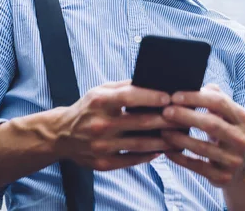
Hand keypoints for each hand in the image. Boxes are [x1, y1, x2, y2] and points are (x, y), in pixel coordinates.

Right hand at [54, 80, 178, 170]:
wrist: (61, 135)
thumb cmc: (88, 108)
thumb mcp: (100, 91)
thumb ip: (125, 86)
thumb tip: (154, 81)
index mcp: (99, 102)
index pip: (129, 97)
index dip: (150, 97)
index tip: (169, 97)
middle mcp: (100, 124)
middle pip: (139, 122)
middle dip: (164, 120)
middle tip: (183, 117)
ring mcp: (101, 146)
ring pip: (139, 144)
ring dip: (162, 141)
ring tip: (178, 136)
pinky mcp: (103, 163)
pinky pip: (131, 160)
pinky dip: (148, 156)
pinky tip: (161, 150)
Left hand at [160, 84, 244, 187]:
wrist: (240, 168)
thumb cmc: (225, 132)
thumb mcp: (227, 115)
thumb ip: (214, 97)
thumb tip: (197, 83)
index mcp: (243, 118)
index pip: (219, 102)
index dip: (196, 98)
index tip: (174, 96)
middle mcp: (241, 138)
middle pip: (211, 124)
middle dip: (185, 116)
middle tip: (165, 111)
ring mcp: (233, 159)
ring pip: (203, 148)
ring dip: (179, 138)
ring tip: (162, 131)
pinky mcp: (223, 176)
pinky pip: (197, 166)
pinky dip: (180, 158)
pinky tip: (167, 151)